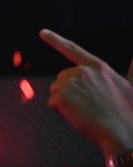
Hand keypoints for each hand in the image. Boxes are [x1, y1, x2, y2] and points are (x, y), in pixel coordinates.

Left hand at [41, 29, 132, 153]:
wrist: (125, 134)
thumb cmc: (129, 114)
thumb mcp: (130, 87)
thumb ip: (131, 70)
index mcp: (98, 67)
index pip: (73, 50)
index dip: (56, 40)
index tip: (42, 32)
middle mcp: (82, 71)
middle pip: (63, 79)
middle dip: (71, 92)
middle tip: (91, 107)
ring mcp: (70, 83)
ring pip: (56, 91)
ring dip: (66, 103)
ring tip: (87, 112)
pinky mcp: (61, 96)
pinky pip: (52, 104)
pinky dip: (61, 112)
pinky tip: (79, 117)